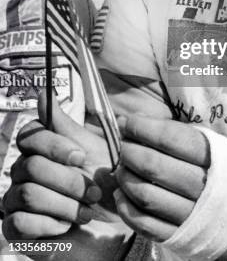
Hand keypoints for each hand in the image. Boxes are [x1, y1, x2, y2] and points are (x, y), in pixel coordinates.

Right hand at [2, 93, 114, 240]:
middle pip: (31, 166)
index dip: (54, 145)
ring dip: (65, 204)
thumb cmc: (105, 184)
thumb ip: (66, 125)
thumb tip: (44, 92)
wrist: (115, 225)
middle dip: (69, 180)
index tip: (81, 156)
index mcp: (40, 148)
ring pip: (27, 193)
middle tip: (93, 192)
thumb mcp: (93, 150)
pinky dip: (49, 224)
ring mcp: (16, 199)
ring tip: (86, 211)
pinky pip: (20, 222)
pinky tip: (66, 226)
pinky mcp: (16, 229)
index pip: (29, 135)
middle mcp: (23, 171)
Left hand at [114, 115, 209, 241]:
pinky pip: (145, 224)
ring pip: (146, 195)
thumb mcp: (205, 143)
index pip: (170, 138)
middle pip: (154, 166)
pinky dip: (126, 209)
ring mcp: (190, 215)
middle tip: (122, 146)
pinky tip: (121, 194)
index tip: (125, 122)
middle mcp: (202, 186)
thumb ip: (172, 131)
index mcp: (211, 156)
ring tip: (120, 168)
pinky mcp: (178, 236)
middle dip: (129, 152)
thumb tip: (132, 120)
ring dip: (126, 179)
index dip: (142, 128)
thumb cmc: (214, 169)